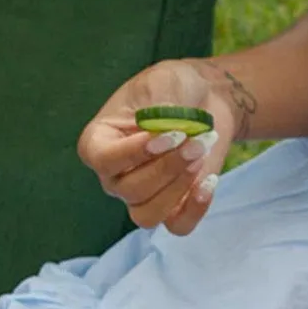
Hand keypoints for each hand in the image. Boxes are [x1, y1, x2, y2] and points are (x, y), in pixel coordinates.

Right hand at [77, 60, 240, 235]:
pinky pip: (177, 226)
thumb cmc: (173, 87)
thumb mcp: (163, 82)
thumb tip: (166, 131)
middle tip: (196, 140)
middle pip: (131, 190)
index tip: (170, 134)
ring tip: (201, 154)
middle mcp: (114, 175)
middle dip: (168, 167)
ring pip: (148, 214)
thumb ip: (161, 104)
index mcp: (98, 142)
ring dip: (179, 188)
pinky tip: (209, 182)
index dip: (135, 153)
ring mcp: (139, 196)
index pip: (103, 160)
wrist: (203, 100)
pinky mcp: (171, 207)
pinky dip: (195, 210)